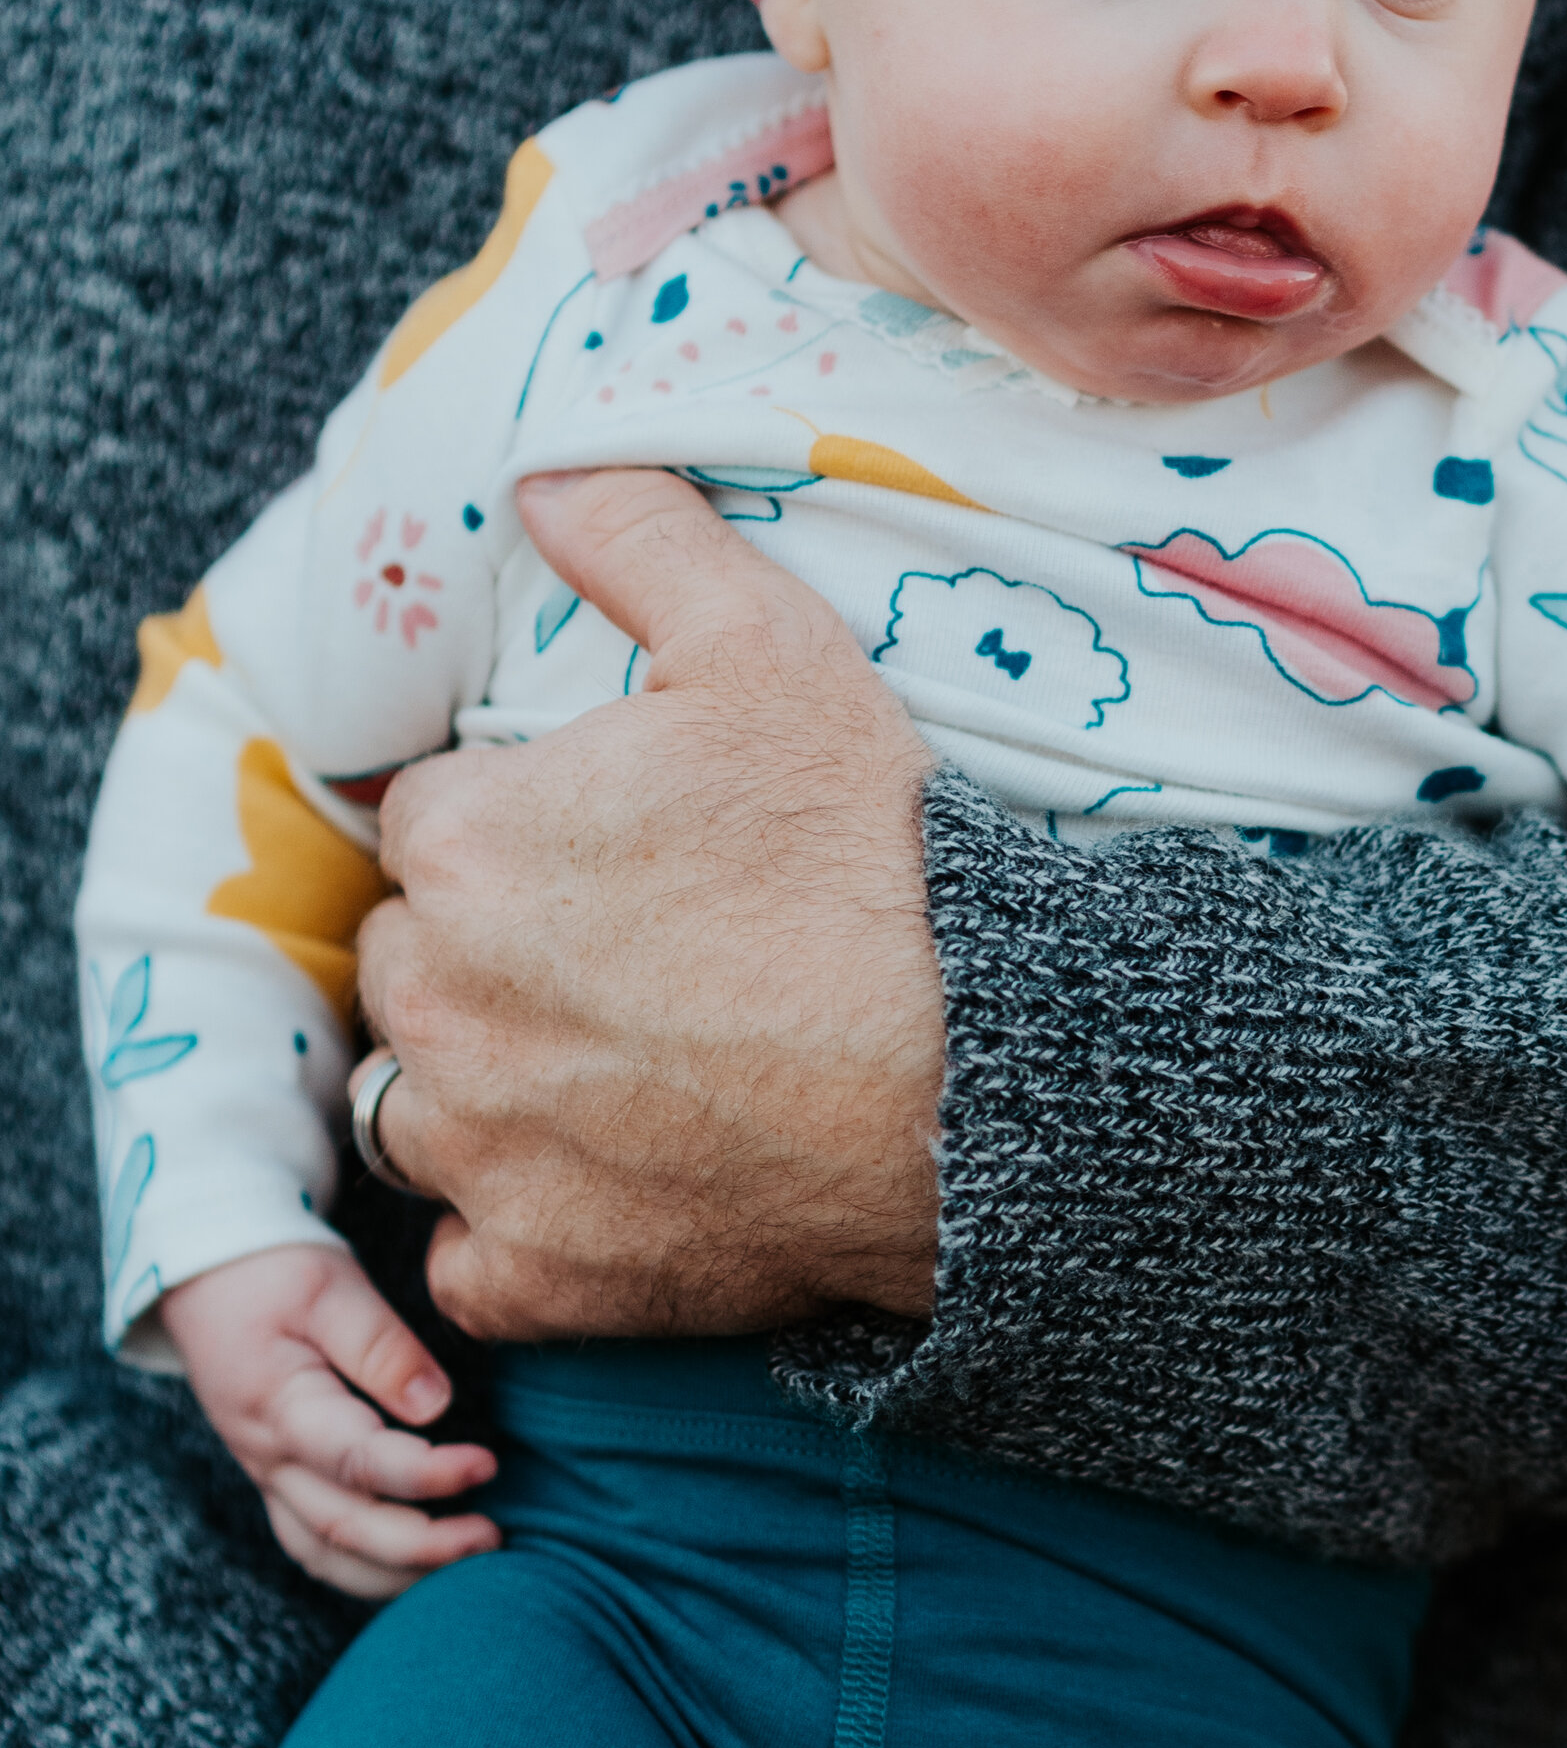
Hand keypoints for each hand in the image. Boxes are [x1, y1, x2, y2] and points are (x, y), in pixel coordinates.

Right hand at [158, 1243, 500, 1599]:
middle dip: (422, 1547)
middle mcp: (269, 1457)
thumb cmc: (273, 1272)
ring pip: (326, 1555)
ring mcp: (269, 1477)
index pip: (358, 1462)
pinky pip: (318, 1546)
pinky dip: (368, 1568)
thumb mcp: (329, 1287)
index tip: (487, 1466)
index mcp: (279, 1407)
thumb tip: (436, 1406)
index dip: (426, 1474)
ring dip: (396, 1573)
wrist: (206, 1278)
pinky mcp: (279, 1481)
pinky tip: (421, 1567)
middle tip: (493, 1538)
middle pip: (343, 1529)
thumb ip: (380, 1346)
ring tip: (468, 1563)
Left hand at [354, 469, 945, 1344]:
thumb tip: (540, 476)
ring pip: (422, 1105)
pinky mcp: (541, 1271)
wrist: (972, 1078)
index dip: (522, 827)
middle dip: (489, 952)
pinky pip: (472, 1254)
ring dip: (485, 1086)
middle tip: (629, 953)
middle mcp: (444, 1000)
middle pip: (413, 962)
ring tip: (615, 1063)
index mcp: (471, 842)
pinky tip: (616, 1181)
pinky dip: (522, 1228)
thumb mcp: (774, 649)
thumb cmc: (868, 860)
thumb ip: (639, 537)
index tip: (613, 849)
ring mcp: (485, 1148)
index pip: (432, 821)